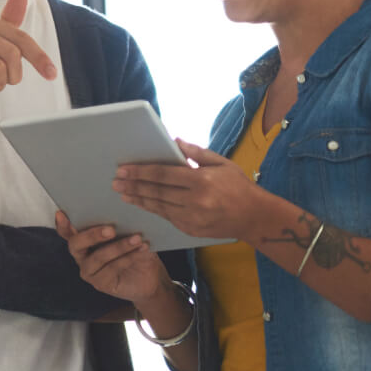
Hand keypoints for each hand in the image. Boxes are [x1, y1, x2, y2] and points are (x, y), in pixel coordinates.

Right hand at [56, 211, 169, 304]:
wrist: (151, 277)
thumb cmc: (136, 249)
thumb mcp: (129, 233)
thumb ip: (120, 223)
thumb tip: (122, 211)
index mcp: (83, 239)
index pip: (67, 231)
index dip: (62, 224)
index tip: (61, 213)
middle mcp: (81, 255)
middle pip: (76, 244)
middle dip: (92, 235)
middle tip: (111, 229)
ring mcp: (89, 271)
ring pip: (98, 257)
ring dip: (119, 247)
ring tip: (137, 238)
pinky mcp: (100, 283)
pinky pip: (112, 268)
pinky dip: (128, 257)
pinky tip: (142, 249)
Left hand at [112, 139, 264, 239]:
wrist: (255, 218)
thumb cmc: (238, 186)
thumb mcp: (221, 163)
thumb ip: (197, 153)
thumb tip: (174, 141)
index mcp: (200, 181)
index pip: (163, 175)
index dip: (140, 172)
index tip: (123, 169)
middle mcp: (194, 201)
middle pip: (156, 192)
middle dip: (133, 186)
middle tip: (116, 182)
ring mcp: (191, 218)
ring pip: (158, 207)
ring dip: (139, 200)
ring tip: (123, 194)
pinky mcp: (190, 229)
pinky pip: (167, 217)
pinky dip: (153, 210)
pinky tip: (142, 204)